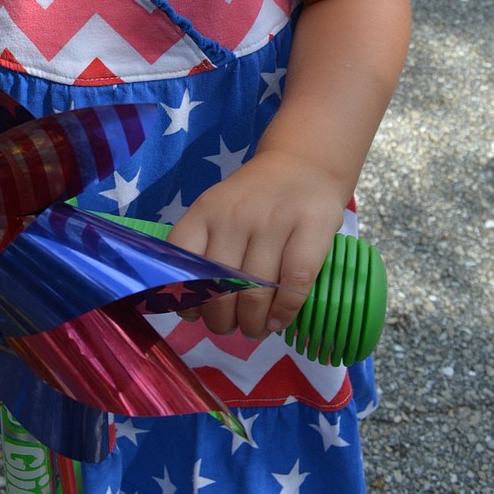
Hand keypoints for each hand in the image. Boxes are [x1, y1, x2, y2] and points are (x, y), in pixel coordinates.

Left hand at [166, 149, 345, 338]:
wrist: (302, 164)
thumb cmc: (253, 199)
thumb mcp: (218, 211)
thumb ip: (203, 249)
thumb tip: (192, 308)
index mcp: (206, 210)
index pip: (182, 258)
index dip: (184, 294)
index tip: (193, 313)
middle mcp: (236, 214)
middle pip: (221, 285)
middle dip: (221, 320)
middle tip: (228, 328)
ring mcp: (275, 219)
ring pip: (257, 291)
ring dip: (252, 324)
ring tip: (253, 329)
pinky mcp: (311, 226)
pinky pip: (294, 283)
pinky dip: (284, 311)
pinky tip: (278, 321)